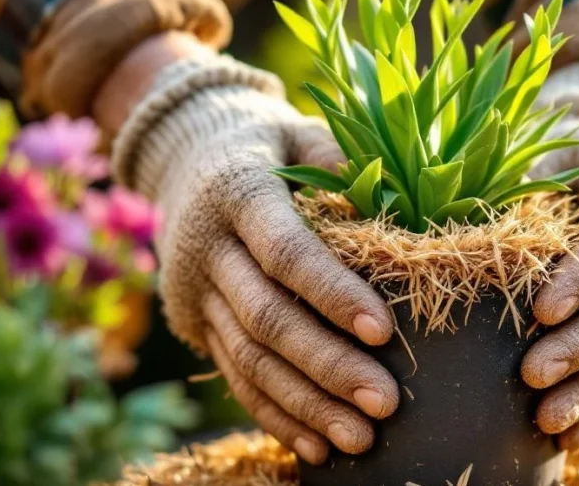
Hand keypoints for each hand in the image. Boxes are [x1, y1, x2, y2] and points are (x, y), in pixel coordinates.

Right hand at [113, 56, 399, 463]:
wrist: (184, 151)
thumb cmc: (266, 141)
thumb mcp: (300, 132)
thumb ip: (340, 162)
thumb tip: (395, 207)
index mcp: (238, 193)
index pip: (286, 252)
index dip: (332, 293)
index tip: (384, 331)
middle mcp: (209, 249)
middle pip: (267, 318)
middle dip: (327, 366)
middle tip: (385, 403)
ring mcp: (196, 292)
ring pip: (248, 358)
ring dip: (305, 404)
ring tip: (359, 440)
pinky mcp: (195, 322)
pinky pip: (234, 374)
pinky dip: (274, 414)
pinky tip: (314, 446)